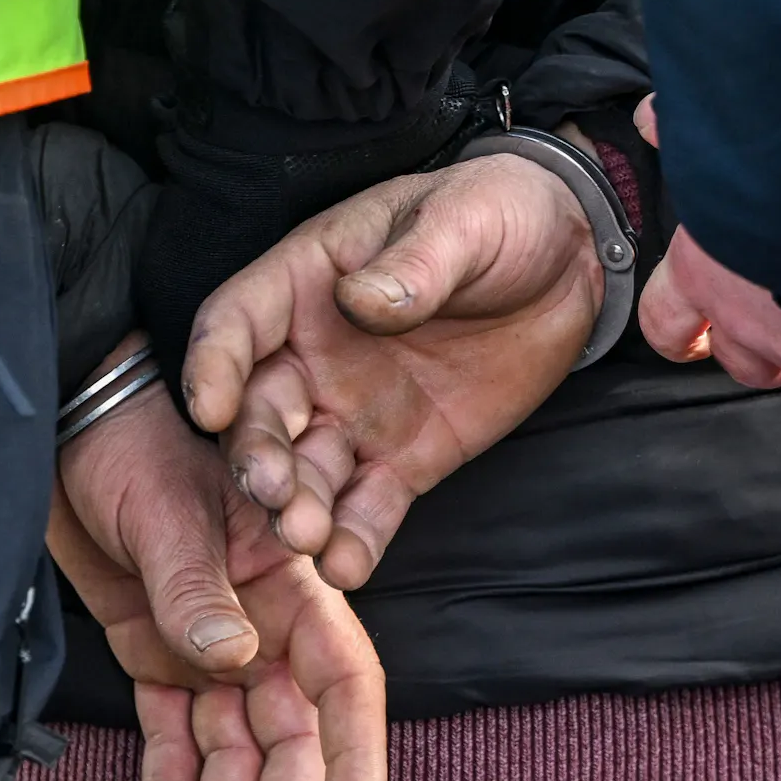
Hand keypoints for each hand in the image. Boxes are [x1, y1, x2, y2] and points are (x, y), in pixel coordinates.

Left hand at [50, 338, 386, 780]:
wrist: (61, 427)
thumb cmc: (129, 444)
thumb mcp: (166, 509)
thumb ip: (196, 588)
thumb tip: (233, 661)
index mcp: (287, 579)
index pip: (341, 674)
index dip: (354, 747)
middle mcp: (260, 622)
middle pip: (289, 731)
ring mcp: (210, 644)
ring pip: (233, 747)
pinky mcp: (156, 657)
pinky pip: (173, 735)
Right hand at [181, 155, 602, 589]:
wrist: (569, 262)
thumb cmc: (499, 214)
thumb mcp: (462, 221)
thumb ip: (414, 263)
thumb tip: (363, 301)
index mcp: (307, 282)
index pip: (236, 323)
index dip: (215, 364)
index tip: (212, 408)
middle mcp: (313, 355)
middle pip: (261, 412)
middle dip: (258, 455)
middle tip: (273, 492)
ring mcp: (355, 413)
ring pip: (307, 470)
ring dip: (298, 508)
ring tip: (307, 538)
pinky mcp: (404, 459)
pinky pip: (368, 506)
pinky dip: (354, 540)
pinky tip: (348, 565)